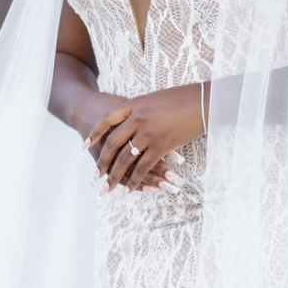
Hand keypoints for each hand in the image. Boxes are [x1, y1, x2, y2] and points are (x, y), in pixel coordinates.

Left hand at [84, 83, 204, 192]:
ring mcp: (148, 133)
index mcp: (133, 104)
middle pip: (112, 143)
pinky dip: (135, 180)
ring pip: (125, 159)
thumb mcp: (154, 98)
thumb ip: (139, 109)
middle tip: (94, 176)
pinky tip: (128, 189)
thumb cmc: (182, 98)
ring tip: (107, 188)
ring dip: (115, 176)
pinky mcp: (161, 146)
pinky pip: (143, 167)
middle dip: (102, 162)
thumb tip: (130, 119)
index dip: (94, 134)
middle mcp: (137, 119)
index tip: (85, 146)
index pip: (107, 121)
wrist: (203, 101)